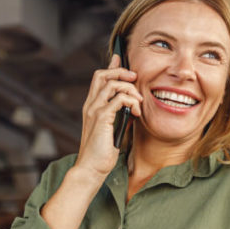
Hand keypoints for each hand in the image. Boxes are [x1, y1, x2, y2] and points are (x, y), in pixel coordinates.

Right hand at [75, 53, 142, 181]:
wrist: (91, 169)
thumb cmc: (101, 153)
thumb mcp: (113, 130)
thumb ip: (119, 116)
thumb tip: (132, 108)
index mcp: (91, 106)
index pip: (99, 78)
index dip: (111, 67)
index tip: (121, 59)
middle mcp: (90, 105)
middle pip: (102, 75)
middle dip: (121, 72)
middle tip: (135, 78)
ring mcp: (94, 110)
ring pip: (112, 84)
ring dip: (130, 89)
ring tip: (139, 102)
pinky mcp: (101, 118)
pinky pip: (118, 99)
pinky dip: (131, 101)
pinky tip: (136, 111)